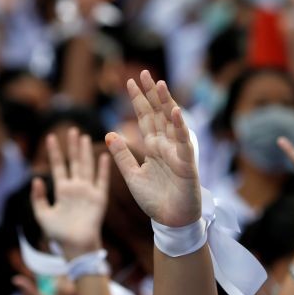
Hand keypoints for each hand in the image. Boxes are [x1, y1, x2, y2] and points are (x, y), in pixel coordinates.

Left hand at [31, 129, 110, 258]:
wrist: (75, 247)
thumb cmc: (59, 234)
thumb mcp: (42, 216)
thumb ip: (38, 198)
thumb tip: (36, 179)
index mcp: (62, 191)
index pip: (58, 167)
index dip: (54, 153)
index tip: (50, 137)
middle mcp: (76, 188)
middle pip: (74, 162)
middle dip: (72, 146)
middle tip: (72, 129)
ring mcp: (88, 191)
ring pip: (86, 166)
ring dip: (85, 152)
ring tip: (83, 136)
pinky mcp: (99, 198)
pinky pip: (102, 180)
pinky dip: (103, 169)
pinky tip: (103, 155)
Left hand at [105, 70, 200, 227]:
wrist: (171, 222)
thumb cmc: (154, 200)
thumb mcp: (131, 175)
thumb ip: (121, 155)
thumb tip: (108, 133)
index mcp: (152, 147)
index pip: (144, 118)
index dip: (138, 100)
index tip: (129, 81)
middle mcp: (165, 145)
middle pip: (157, 114)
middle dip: (151, 94)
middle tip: (144, 73)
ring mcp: (176, 152)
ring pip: (171, 122)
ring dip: (166, 103)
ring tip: (159, 84)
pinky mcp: (186, 163)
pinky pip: (183, 142)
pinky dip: (180, 126)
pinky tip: (175, 111)